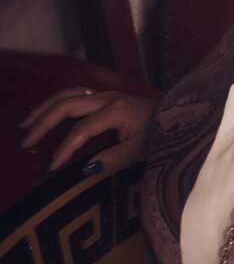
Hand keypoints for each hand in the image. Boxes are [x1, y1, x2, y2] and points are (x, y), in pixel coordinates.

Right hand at [19, 86, 159, 173]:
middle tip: (25, 142)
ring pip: (67, 94)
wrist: (177, 116)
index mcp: (117, 110)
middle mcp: (108, 98)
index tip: (50, 167)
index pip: (83, 129)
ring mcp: (105, 94)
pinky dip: (55, 103)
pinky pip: (74, 94)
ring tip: (25, 126)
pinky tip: (45, 114)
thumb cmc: (160, 134)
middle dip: (43, 122)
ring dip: (44, 108)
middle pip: (67, 104)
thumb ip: (114, 159)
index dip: (65, 148)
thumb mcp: (141, 151)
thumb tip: (85, 169)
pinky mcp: (105, 96)